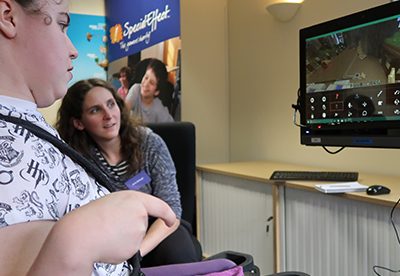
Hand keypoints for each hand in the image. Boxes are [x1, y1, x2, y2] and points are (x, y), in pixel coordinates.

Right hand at [28, 191, 174, 275]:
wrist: (79, 235)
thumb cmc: (90, 219)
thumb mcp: (112, 203)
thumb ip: (129, 208)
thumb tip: (140, 219)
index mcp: (134, 198)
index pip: (159, 206)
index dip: (167, 214)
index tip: (171, 220)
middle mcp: (140, 212)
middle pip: (142, 225)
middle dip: (130, 229)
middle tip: (111, 227)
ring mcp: (139, 230)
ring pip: (135, 238)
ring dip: (124, 238)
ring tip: (107, 233)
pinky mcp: (135, 246)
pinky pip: (130, 249)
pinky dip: (120, 249)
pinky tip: (108, 243)